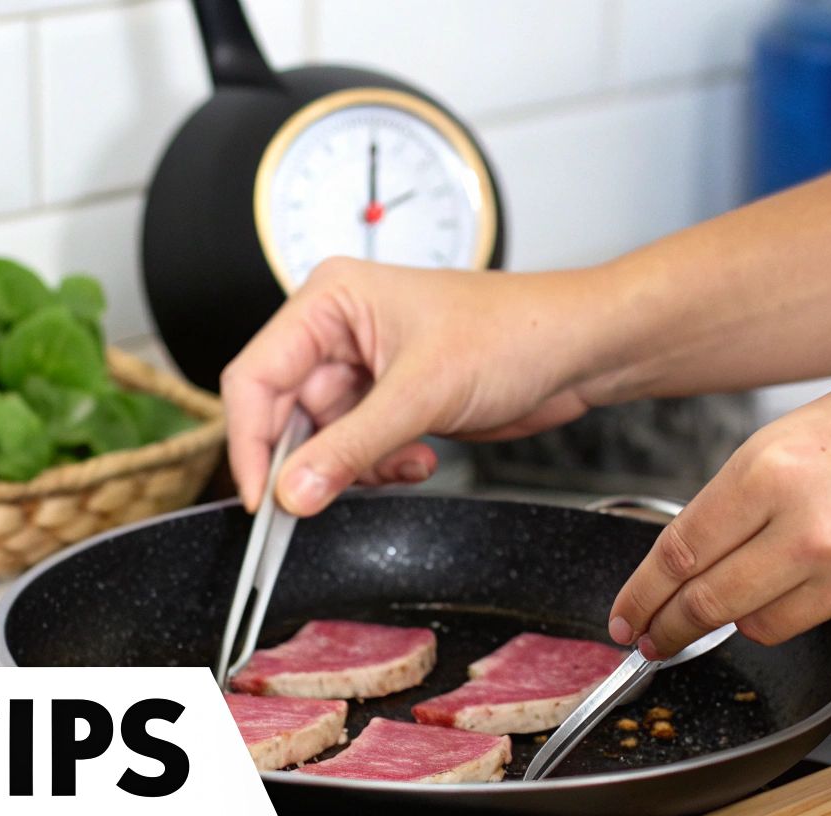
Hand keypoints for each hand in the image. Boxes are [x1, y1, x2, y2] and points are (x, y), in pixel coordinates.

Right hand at [221, 257, 618, 513]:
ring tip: (399, 461)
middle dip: (309, 459)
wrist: (580, 350)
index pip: (256, 376)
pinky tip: (418, 459)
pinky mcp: (387, 402)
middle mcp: (337, 331)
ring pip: (320, 441)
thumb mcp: (422, 394)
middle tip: (317, 499)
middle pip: (283, 414)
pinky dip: (378, 468)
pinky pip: (354, 451)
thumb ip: (350, 448)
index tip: (261, 497)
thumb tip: (292, 491)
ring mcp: (362, 369)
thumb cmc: (517, 330)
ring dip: (354, 466)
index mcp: (329, 301)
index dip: (250, 441)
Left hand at [609, 343, 830, 657]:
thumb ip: (756, 487)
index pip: (678, 552)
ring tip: (744, 606)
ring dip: (745, 620)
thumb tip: (712, 537)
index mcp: (771, 469)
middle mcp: (805, 528)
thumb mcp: (814, 426)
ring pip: (764, 624)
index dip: (642, 594)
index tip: (625, 616)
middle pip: (708, 602)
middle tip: (653, 639)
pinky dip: (816, 607)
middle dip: (671, 628)